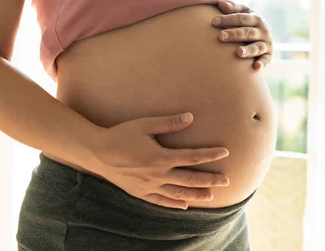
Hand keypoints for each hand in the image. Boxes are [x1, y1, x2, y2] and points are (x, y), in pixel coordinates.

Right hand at [88, 113, 229, 209]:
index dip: (210, 154)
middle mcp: (157, 174)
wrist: (97, 152)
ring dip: (196, 195)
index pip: (192, 156)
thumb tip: (190, 117)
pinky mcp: (140, 192)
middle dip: (210, 180)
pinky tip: (183, 206)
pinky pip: (160, 201)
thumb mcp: (145, 124)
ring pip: (178, 194)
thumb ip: (169, 123)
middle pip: (190, 179)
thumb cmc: (121, 134)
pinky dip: (173, 204)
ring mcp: (149, 186)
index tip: (225, 152)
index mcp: (161, 157)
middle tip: (227, 180)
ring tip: (211, 197)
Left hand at [212, 0, 273, 70]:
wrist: (264, 36)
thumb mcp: (243, 13)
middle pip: (248, 32)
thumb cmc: (248, 24)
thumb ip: (233, 9)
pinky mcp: (268, 55)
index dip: (228, 19)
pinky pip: (266, 60)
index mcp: (256, 19)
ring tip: (238, 52)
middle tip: (221, 36)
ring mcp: (266, 44)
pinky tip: (255, 67)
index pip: (242, 18)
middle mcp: (263, 31)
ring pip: (257, 47)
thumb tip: (220, 4)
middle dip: (234, 34)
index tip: (214, 21)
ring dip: (248, 50)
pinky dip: (262, 63)